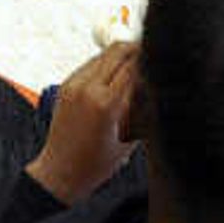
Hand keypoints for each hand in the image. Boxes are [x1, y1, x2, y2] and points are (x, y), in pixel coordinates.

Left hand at [27, 42, 140, 203]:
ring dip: (121, 56)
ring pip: (104, 54)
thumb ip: (141, 109)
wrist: (60, 172)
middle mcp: (87, 88)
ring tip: (136, 66)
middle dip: (137, 50)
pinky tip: (115, 77)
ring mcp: (74, 84)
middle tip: (152, 55)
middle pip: (118, 50)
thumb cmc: (94, 164)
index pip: (134, 66)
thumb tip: (154, 86)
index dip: (151, 59)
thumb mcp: (128, 139)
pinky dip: (105, 65)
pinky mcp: (66, 85)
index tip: (163, 58)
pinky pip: (90, 64)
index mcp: (106, 103)